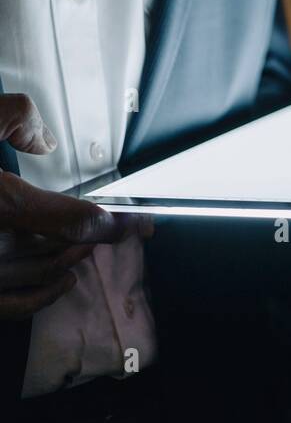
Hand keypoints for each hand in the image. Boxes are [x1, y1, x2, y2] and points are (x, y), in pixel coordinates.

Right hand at [0, 93, 150, 321]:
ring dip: (72, 257)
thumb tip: (45, 135)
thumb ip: (10, 118)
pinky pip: (13, 304)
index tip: (143, 221)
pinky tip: (63, 281)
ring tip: (91, 242)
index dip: (117, 222)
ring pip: (43, 273)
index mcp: (1, 205)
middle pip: (64, 247)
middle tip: (125, 223)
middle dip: (95, 234)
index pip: (75, 221)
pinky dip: (41, 296)